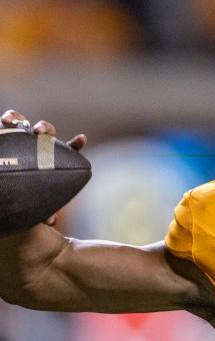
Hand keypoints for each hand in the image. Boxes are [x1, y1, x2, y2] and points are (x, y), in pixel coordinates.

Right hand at [1, 109, 87, 226]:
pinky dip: (6, 122)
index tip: (82, 138)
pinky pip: (5, 126)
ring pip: (21, 123)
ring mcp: (19, 139)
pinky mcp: (5, 138)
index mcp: (52, 159)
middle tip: (38, 132)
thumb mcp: (36, 202)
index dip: (75, 144)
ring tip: (10, 121)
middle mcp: (37, 146)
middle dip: (44, 127)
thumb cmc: (27, 198)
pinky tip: (3, 122)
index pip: (67, 149)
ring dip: (17, 118)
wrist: (7, 192)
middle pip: (45, 131)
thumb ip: (44, 209)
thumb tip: (50, 222)